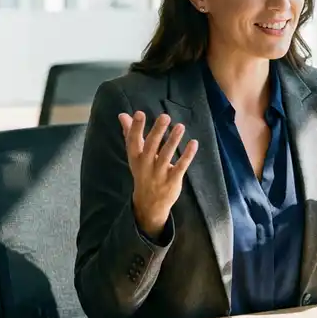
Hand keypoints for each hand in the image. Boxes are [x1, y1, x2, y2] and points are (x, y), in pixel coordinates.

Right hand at [118, 111, 197, 238]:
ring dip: (173, 140)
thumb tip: (122, 115)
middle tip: (165, 117)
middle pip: (151, 147)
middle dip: (157, 131)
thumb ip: (130, 134)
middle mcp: (146, 165)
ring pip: (166, 155)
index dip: (136, 128)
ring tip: (180, 126)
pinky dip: (187, 155)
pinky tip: (193, 143)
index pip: (133, 141)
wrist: (149, 204)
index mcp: (136, 158)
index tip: (139, 113)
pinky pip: (180, 166)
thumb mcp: (135, 156)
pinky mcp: (172, 180)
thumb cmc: (143, 173)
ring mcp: (159, 174)